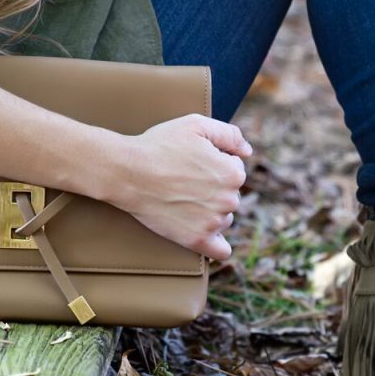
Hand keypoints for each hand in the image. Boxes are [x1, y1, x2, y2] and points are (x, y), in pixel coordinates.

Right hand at [108, 114, 251, 260]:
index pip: (234, 169)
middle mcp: (229, 200)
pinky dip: (217, 245)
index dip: (213, 163)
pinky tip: (207, 235)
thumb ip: (229, 134)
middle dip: (213, 188)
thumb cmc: (159, 145)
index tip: (192, 163)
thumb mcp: (196, 124)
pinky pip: (221, 251)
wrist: (127, 172)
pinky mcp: (197, 240)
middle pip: (230, 195)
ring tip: (184, 200)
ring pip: (224, 218)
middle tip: (185, 181)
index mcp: (233, 173)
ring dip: (211, 212)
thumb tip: (247, 151)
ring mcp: (213, 222)